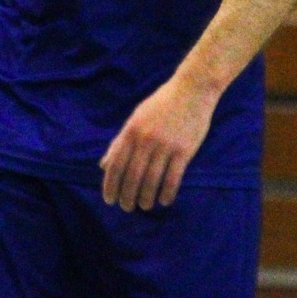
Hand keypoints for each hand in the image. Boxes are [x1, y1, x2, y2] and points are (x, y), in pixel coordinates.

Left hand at [99, 72, 220, 210]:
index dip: (111, 185)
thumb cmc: (161, 104)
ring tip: (145, 205)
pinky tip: (164, 201)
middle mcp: (146, 139)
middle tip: (127, 208)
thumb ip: (120, 142)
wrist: (192, 90)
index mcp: (131, 131)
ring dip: (146, 198)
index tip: (110, 200)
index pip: (116, 165)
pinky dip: (166, 193)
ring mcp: (165, 145)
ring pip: (152, 180)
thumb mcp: (136, 118)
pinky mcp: (184, 150)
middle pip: (132, 176)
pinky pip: (173, 178)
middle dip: (127, 196)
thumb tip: (104, 165)